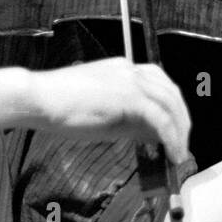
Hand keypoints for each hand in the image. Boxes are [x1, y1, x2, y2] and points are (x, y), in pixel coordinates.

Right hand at [26, 57, 191, 167]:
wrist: (39, 98)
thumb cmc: (59, 107)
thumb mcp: (101, 113)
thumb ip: (128, 120)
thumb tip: (153, 135)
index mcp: (121, 69)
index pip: (158, 84)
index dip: (170, 107)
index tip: (173, 128)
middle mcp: (130, 70)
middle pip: (170, 92)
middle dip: (181, 120)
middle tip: (182, 144)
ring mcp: (130, 81)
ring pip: (170, 103)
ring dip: (179, 130)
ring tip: (179, 153)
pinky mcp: (128, 97)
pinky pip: (160, 119)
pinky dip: (170, 137)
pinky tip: (171, 153)